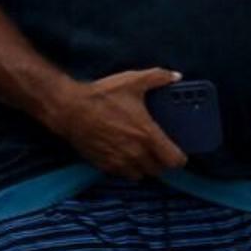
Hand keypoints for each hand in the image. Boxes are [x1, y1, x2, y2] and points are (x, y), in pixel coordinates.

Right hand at [62, 68, 187, 179]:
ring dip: (144, 168)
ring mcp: (117, 161)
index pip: (173, 160)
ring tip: (143, 155)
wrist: (70, 109)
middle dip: (162, 163)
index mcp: (147, 135)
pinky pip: (120, 174)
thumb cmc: (103, 96)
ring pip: (139, 175)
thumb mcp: (134, 81)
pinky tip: (125, 156)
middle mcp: (135, 153)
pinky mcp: (101, 164)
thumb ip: (158, 78)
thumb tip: (176, 76)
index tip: (180, 154)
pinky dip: (126, 169)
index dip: (180, 159)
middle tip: (161, 151)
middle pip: (158, 170)